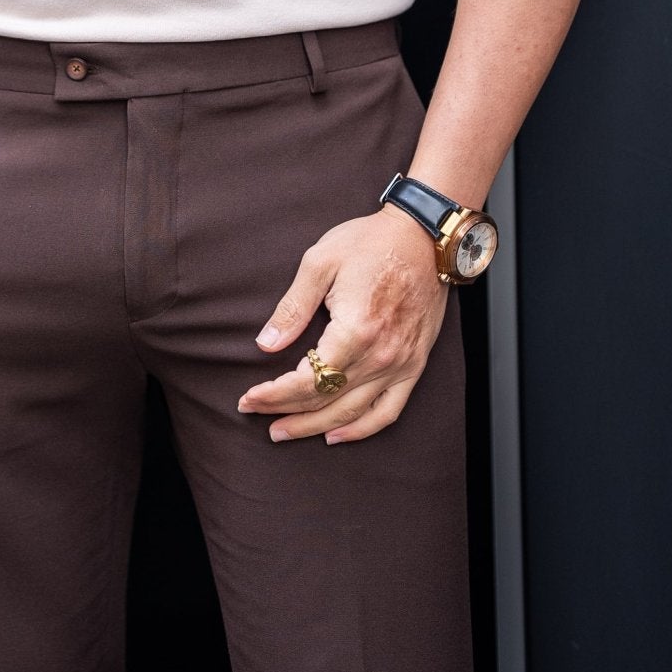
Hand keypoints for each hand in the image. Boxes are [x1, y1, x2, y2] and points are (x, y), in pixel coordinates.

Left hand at [237, 207, 448, 443]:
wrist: (423, 237)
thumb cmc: (369, 242)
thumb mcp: (320, 262)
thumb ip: (293, 308)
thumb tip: (265, 344)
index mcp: (354, 330)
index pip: (307, 379)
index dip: (273, 394)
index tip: (248, 398)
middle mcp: (379, 355)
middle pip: (325, 400)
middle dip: (285, 411)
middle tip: (255, 414)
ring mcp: (400, 364)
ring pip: (352, 413)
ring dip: (316, 427)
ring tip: (285, 431)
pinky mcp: (413, 365)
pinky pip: (388, 411)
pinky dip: (362, 429)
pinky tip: (338, 434)